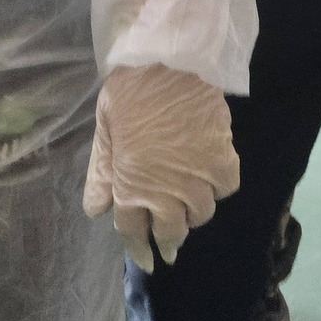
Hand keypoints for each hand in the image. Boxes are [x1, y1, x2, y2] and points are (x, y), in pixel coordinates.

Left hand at [82, 64, 239, 271]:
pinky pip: (224, 189)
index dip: (139, 248)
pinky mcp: (224, 162)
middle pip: (171, 232)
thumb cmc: (130, 90)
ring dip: (192, 211)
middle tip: (168, 237)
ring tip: (187, 199)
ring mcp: (198, 179)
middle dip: (167, 237)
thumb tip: (96, 211)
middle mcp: (167, 193)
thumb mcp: (105, 128)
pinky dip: (217, 186)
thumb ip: (101, 172)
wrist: (170, 61)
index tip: (147, 258)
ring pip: (200, 215)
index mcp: (132, 186)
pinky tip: (208, 174)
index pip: (134, 232)